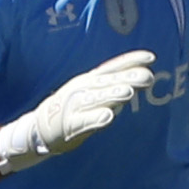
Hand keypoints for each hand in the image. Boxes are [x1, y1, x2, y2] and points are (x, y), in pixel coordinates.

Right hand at [0, 50, 155, 172]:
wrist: (37, 130)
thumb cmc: (70, 110)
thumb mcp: (91, 94)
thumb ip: (114, 88)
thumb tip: (140, 81)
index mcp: (88, 80)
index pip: (111, 68)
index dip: (130, 61)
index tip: (151, 58)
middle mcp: (81, 89)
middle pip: (107, 82)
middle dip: (127, 79)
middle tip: (148, 77)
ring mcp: (73, 106)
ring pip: (96, 99)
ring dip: (112, 95)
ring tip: (128, 93)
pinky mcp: (68, 125)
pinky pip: (83, 121)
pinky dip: (95, 118)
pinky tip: (108, 116)